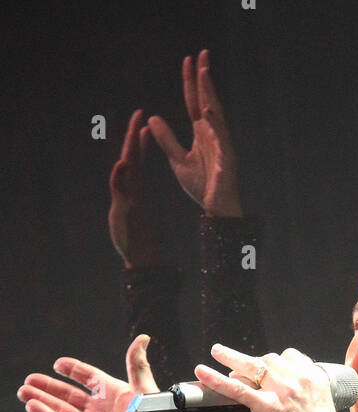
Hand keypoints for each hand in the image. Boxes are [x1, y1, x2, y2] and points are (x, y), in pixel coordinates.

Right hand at [17, 335, 177, 411]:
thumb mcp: (144, 392)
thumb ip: (137, 366)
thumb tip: (142, 338)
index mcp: (114, 396)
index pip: (89, 378)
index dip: (74, 370)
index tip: (57, 364)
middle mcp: (100, 411)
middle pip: (68, 394)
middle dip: (49, 386)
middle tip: (29, 379)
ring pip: (60, 410)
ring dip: (42, 400)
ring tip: (23, 391)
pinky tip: (32, 406)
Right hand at [108, 109, 160, 267]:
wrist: (135, 257)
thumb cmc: (135, 237)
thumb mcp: (128, 208)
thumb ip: (122, 186)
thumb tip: (122, 165)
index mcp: (135, 186)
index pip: (136, 156)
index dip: (138, 137)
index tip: (143, 117)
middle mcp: (128, 189)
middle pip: (130, 157)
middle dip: (132, 135)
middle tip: (138, 113)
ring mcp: (125, 197)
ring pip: (127, 170)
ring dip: (130, 150)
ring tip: (135, 131)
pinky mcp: (121, 208)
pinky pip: (120, 189)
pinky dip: (119, 176)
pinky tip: (122, 164)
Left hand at [148, 50, 242, 217]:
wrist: (216, 210)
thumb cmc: (202, 187)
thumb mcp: (178, 160)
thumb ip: (166, 139)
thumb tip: (151, 118)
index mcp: (202, 133)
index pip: (194, 102)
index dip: (191, 82)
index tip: (188, 60)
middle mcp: (214, 134)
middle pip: (208, 100)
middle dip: (204, 78)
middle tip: (202, 53)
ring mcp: (222, 145)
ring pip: (216, 113)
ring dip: (210, 93)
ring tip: (205, 73)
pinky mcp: (226, 159)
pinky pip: (221, 138)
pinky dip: (215, 123)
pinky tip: (209, 109)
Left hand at [195, 345, 343, 411]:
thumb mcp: (321, 407)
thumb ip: (305, 393)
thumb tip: (282, 388)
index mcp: (315, 379)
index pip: (290, 356)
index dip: (275, 361)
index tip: (267, 368)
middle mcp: (300, 381)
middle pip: (270, 360)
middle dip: (254, 363)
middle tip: (240, 370)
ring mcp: (282, 393)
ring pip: (252, 366)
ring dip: (231, 358)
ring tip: (217, 352)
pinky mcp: (266, 407)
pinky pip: (237, 389)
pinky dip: (216, 379)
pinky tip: (202, 372)